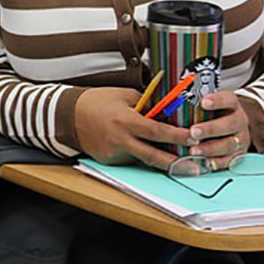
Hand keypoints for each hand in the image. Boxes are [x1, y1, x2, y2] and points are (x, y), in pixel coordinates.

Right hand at [74, 87, 192, 169]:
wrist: (68, 114)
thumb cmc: (97, 101)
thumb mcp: (124, 95)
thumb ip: (146, 105)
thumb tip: (168, 111)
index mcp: (126, 121)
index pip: (158, 131)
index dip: (178, 136)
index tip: (194, 138)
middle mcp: (120, 140)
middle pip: (154, 157)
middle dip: (177, 163)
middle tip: (195, 167)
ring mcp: (114, 152)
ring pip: (143, 161)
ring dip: (160, 161)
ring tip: (178, 162)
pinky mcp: (108, 160)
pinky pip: (129, 159)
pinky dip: (139, 156)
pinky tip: (143, 151)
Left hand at [186, 90, 251, 170]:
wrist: (226, 125)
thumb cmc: (209, 112)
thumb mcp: (204, 102)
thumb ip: (192, 100)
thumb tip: (171, 96)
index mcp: (231, 104)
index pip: (228, 99)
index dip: (217, 100)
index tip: (203, 102)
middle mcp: (239, 120)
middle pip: (230, 124)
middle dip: (210, 129)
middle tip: (194, 132)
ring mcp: (240, 138)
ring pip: (229, 144)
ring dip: (210, 148)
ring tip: (193, 150)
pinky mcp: (238, 154)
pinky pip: (230, 160)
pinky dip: (217, 162)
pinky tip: (205, 163)